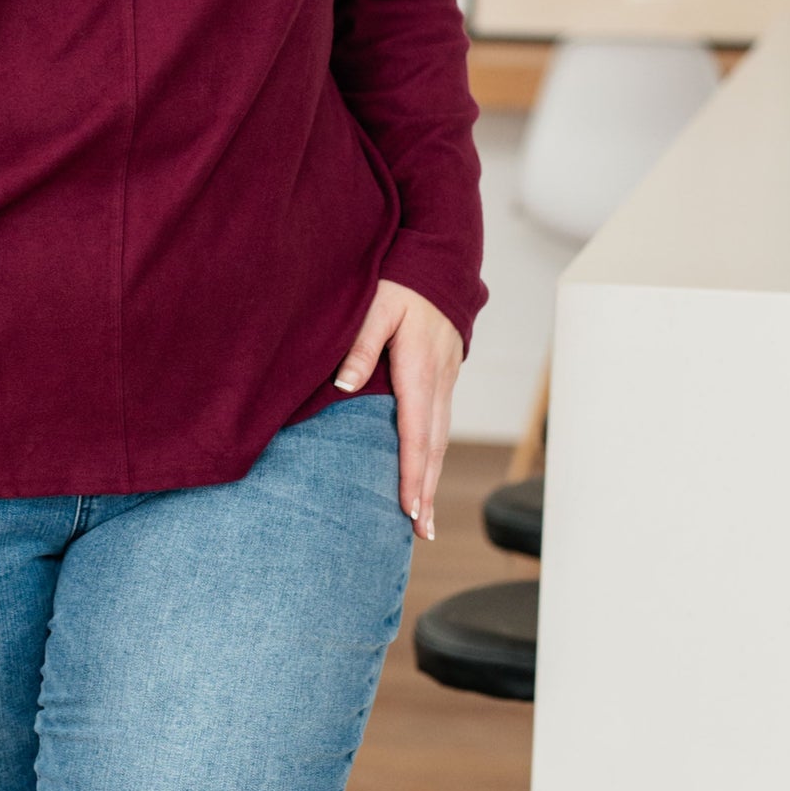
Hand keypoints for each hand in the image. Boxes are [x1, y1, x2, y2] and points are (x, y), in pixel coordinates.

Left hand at [332, 283, 463, 537]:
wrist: (442, 259)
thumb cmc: (403, 281)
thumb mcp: (375, 306)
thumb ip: (358, 346)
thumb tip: (343, 387)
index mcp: (419, 370)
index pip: (415, 434)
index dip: (412, 474)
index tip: (408, 509)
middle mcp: (439, 381)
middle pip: (433, 447)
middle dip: (426, 490)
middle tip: (421, 532)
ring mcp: (446, 379)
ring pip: (440, 438)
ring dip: (432, 478)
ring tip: (424, 517)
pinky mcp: (444, 376)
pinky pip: (439, 424)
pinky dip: (433, 454)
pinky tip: (426, 472)